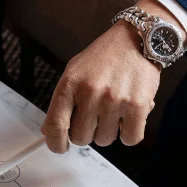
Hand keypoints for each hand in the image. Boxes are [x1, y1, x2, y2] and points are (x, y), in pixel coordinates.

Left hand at [42, 0, 180, 151]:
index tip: (59, 148)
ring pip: (104, 140)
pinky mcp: (138, 106)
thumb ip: (61, 102)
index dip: (55, 143)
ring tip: (114, 109)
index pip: (55, 125)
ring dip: (108, 131)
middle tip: (95, 118)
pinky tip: (128, 117)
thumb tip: (48, 131)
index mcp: (70, 84)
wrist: (137, 39)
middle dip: (87, 132)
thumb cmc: (104, 57)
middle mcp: (91, 92)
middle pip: (80, 138)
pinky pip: (130, 139)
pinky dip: (129, 133)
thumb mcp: (74, 72)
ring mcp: (114, 100)